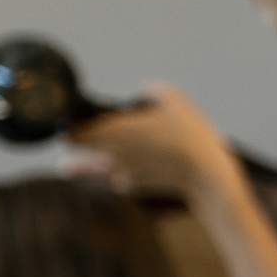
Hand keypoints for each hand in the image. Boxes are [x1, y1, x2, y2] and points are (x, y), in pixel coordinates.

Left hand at [65, 83, 239, 202]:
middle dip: (77, 151)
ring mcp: (122, 174)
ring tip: (93, 162)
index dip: (71, 131)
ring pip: (96, 172)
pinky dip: (120, 175)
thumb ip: (154, 90)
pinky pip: (118, 181)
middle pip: (78, 159)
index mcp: (116, 131)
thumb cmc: (188, 135)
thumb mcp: (175, 99)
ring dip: (94, 166)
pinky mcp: (135, 188)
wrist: (205, 173)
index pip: (75, 135)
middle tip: (77, 143)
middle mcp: (113, 155)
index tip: (73, 127)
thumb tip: (144, 89)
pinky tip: (130, 169)